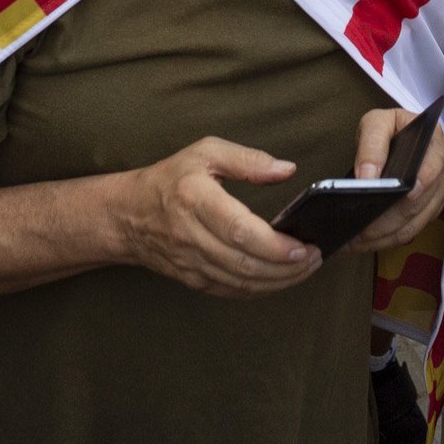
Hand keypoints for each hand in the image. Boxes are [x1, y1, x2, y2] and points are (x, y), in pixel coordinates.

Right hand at [117, 137, 319, 296]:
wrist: (128, 215)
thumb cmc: (171, 178)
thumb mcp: (206, 152)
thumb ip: (248, 159)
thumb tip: (287, 169)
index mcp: (195, 199)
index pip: (240, 230)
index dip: (275, 245)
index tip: (304, 245)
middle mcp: (191, 236)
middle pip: (245, 263)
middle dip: (287, 268)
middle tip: (315, 258)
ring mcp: (190, 263)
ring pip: (241, 283)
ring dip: (279, 282)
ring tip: (306, 269)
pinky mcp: (192, 279)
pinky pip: (232, 291)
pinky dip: (260, 289)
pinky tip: (280, 279)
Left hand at [341, 107, 443, 257]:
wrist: (400, 137)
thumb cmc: (389, 129)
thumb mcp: (376, 123)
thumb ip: (371, 145)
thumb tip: (368, 178)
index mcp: (435, 143)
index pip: (430, 166)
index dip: (417, 183)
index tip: (397, 197)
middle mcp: (443, 170)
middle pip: (416, 204)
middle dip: (385, 221)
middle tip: (356, 230)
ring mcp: (438, 194)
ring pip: (411, 224)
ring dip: (382, 237)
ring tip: (353, 242)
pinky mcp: (429, 212)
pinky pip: (409, 232)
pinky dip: (385, 240)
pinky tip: (363, 242)